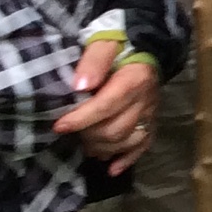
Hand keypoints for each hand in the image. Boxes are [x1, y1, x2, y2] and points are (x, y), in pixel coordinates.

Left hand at [53, 34, 161, 173]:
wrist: (149, 44)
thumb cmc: (120, 43)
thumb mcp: (104, 42)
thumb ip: (93, 61)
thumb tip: (80, 86)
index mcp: (133, 79)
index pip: (106, 106)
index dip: (80, 119)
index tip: (58, 125)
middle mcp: (145, 100)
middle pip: (115, 129)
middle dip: (88, 135)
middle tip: (70, 132)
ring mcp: (151, 113)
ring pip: (127, 141)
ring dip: (102, 148)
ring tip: (85, 145)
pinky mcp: (153, 121)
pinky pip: (144, 146)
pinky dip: (127, 160)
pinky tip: (111, 169)